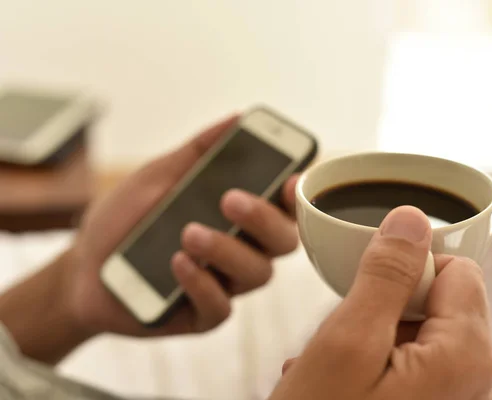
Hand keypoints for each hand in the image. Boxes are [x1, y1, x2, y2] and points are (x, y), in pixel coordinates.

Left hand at [65, 115, 299, 337]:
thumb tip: (237, 118)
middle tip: (230, 199)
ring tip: (188, 232)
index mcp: (240, 215)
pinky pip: (221, 306)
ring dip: (227, 249)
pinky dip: (202, 283)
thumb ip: (199, 151)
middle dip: (264, 219)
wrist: (83, 265)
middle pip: (283, 241)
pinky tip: (177, 263)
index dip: (297, 195)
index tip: (290, 178)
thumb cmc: (127, 219)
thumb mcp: (159, 175)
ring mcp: (225, 283)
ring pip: (258, 273)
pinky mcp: (202, 314)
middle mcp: (242, 248)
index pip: (285, 206)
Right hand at [270, 207, 491, 399]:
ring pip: (419, 330)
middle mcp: (476, 381)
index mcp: (466, 356)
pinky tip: (342, 383)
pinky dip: (376, 363)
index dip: (405, 272)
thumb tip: (411, 218)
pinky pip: (414, 362)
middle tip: (345, 341)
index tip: (367, 298)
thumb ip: (386, 274)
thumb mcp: (347, 341)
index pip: (456, 269)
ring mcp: (456, 399)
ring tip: (335, 367)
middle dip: (384, 308)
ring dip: (373, 337)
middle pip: (438, 301)